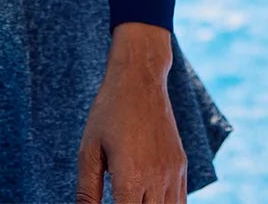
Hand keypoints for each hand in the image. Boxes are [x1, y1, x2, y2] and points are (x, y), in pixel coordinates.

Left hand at [75, 28, 186, 203]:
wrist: (140, 76)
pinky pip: (181, 201)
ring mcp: (173, 172)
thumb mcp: (89, 151)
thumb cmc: (109, 111)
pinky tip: (150, 202)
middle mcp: (157, 178)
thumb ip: (87, 192)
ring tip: (133, 199)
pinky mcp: (181, 164)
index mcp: (132, 178)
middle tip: (120, 200)